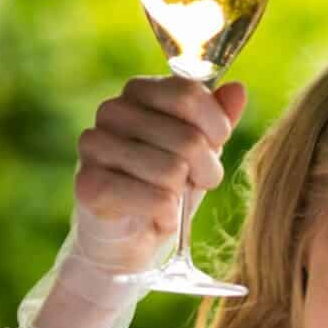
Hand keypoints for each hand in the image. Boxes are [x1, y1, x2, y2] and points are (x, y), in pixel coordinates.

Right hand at [71, 74, 249, 270]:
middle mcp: (111, 111)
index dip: (216, 128)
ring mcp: (94, 145)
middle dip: (205, 170)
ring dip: (184, 197)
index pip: (189, 94)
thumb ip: (218, 120)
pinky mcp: (89, 184)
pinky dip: (168, 217)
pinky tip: (155, 217)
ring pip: (173, 171)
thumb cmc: (167, 186)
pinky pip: (157, 199)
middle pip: (188, 138)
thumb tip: (237, 90)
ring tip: (169, 200)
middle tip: (189, 185)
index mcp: (138, 92)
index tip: (213, 146)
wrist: (130, 238)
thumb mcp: (201, 151)